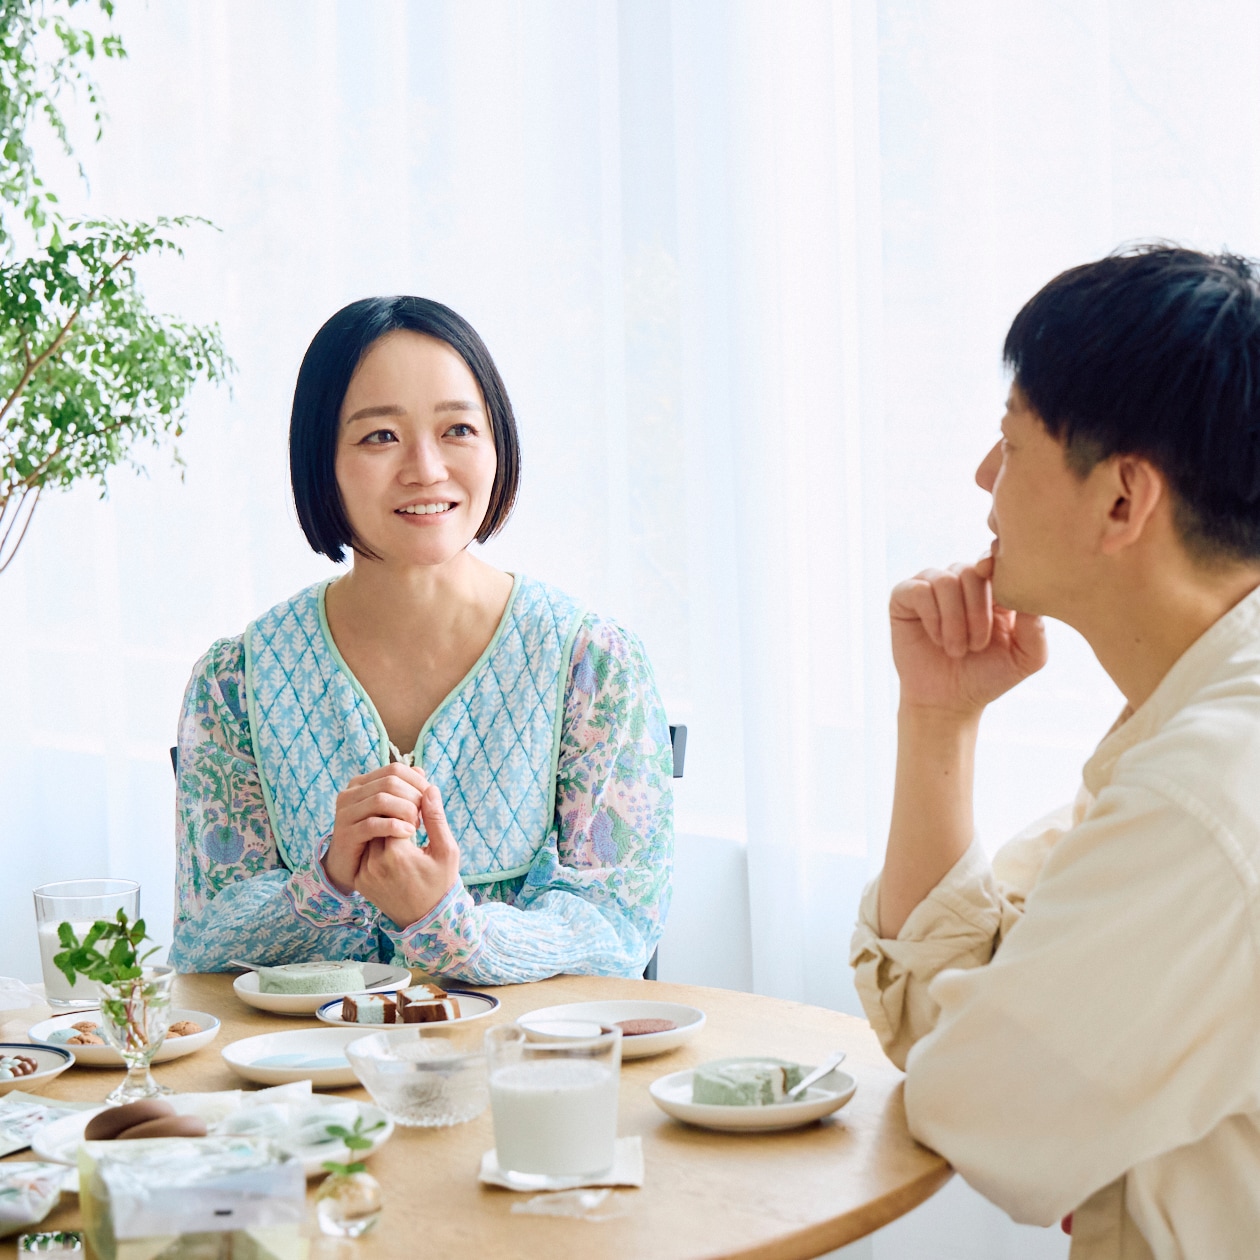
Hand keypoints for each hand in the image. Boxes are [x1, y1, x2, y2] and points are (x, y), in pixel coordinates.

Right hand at [323, 763, 426, 894]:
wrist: (352, 869)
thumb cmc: (376, 837)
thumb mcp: (391, 811)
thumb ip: (404, 790)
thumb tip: (421, 771)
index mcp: (362, 783)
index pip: (395, 770)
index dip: (417, 782)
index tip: (430, 799)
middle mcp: (350, 794)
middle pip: (390, 783)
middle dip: (413, 797)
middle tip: (424, 815)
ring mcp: (345, 813)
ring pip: (381, 800)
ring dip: (405, 811)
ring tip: (416, 825)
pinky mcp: (345, 834)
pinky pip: (372, 824)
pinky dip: (394, 827)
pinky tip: (408, 834)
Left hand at [354, 783, 460, 927]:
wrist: (427, 921)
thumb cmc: (441, 883)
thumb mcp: (446, 850)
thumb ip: (436, 818)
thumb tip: (429, 789)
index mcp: (396, 854)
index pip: (393, 813)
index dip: (408, 810)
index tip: (420, 818)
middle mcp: (374, 863)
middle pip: (379, 822)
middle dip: (395, 818)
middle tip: (411, 825)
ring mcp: (364, 873)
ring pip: (371, 836)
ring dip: (385, 831)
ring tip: (403, 839)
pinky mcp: (360, 880)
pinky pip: (366, 853)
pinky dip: (377, 848)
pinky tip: (394, 855)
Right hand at [889, 554, 1047, 717]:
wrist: (949, 701)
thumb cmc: (988, 676)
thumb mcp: (1027, 657)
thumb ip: (1037, 626)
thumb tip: (1032, 593)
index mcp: (991, 587)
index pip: (995, 562)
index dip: (998, 572)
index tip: (1000, 601)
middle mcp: (960, 580)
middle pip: (971, 571)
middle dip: (978, 612)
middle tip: (977, 646)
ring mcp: (931, 586)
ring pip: (945, 581)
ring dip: (954, 620)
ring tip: (956, 649)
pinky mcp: (905, 596)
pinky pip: (919, 590)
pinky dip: (932, 617)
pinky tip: (936, 639)